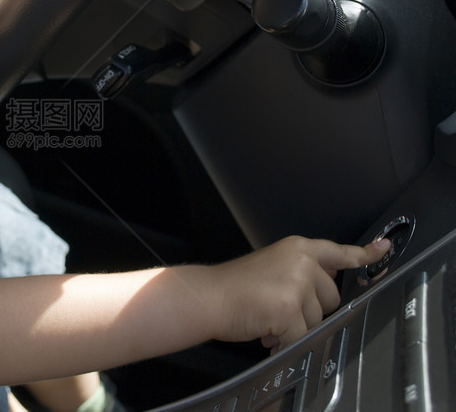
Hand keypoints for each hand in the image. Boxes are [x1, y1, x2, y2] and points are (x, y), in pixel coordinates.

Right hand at [205, 236, 389, 352]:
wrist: (208, 297)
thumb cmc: (233, 286)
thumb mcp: (272, 265)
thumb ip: (300, 272)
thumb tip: (323, 290)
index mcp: (297, 248)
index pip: (339, 251)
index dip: (364, 254)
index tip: (383, 249)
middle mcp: (302, 262)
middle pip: (331, 298)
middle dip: (309, 310)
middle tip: (278, 307)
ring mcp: (298, 285)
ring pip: (317, 320)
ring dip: (295, 327)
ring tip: (267, 318)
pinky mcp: (290, 309)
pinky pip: (302, 337)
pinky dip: (285, 341)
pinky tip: (267, 332)